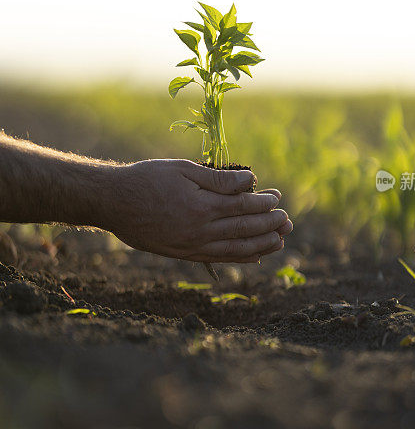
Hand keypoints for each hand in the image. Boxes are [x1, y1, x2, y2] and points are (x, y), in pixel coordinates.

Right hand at [107, 159, 291, 262]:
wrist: (113, 202)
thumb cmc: (147, 179)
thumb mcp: (182, 169)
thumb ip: (218, 179)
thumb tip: (250, 181)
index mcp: (202, 206)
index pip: (243, 206)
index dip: (264, 202)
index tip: (277, 197)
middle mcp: (200, 230)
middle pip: (244, 229)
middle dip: (270, 225)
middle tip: (288, 221)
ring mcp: (192, 246)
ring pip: (236, 248)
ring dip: (261, 245)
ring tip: (280, 241)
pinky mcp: (184, 254)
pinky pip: (218, 259)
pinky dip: (239, 258)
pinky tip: (255, 256)